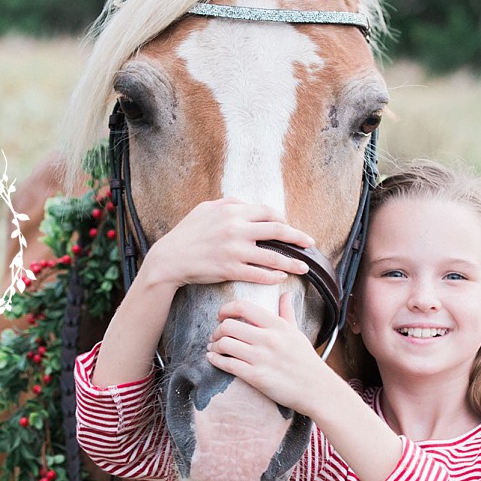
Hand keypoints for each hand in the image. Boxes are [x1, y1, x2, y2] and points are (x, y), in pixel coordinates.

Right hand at [139, 199, 313, 289]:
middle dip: (298, 237)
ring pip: (272, 257)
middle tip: (310, 243)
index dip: (282, 220)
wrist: (169, 259)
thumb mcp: (205, 209)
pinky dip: (272, 276)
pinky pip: (258, 274)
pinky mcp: (230, 270)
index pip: (268, 212)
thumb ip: (228, 204)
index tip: (289, 228)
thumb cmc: (187, 233)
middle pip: (278, 231)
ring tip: (304, 267)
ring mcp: (234, 251)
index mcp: (233, 211)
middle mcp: (236, 229)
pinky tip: (280, 277)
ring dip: (292, 262)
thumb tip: (246, 203)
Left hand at [205, 293, 342, 415]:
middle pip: (228, 325)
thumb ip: (287, 312)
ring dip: (214, 345)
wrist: (316, 389)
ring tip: (213, 348)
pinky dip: (215, 360)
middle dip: (217, 330)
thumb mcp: (297, 332)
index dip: (226, 309)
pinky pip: (227, 365)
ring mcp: (261, 358)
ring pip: (224, 344)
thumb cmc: (306, 360)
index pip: (243, 307)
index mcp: (277, 325)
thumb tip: (286, 294)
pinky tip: (213, 358)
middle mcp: (268, 339)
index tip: (222, 315)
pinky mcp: (256, 377)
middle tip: (216, 335)